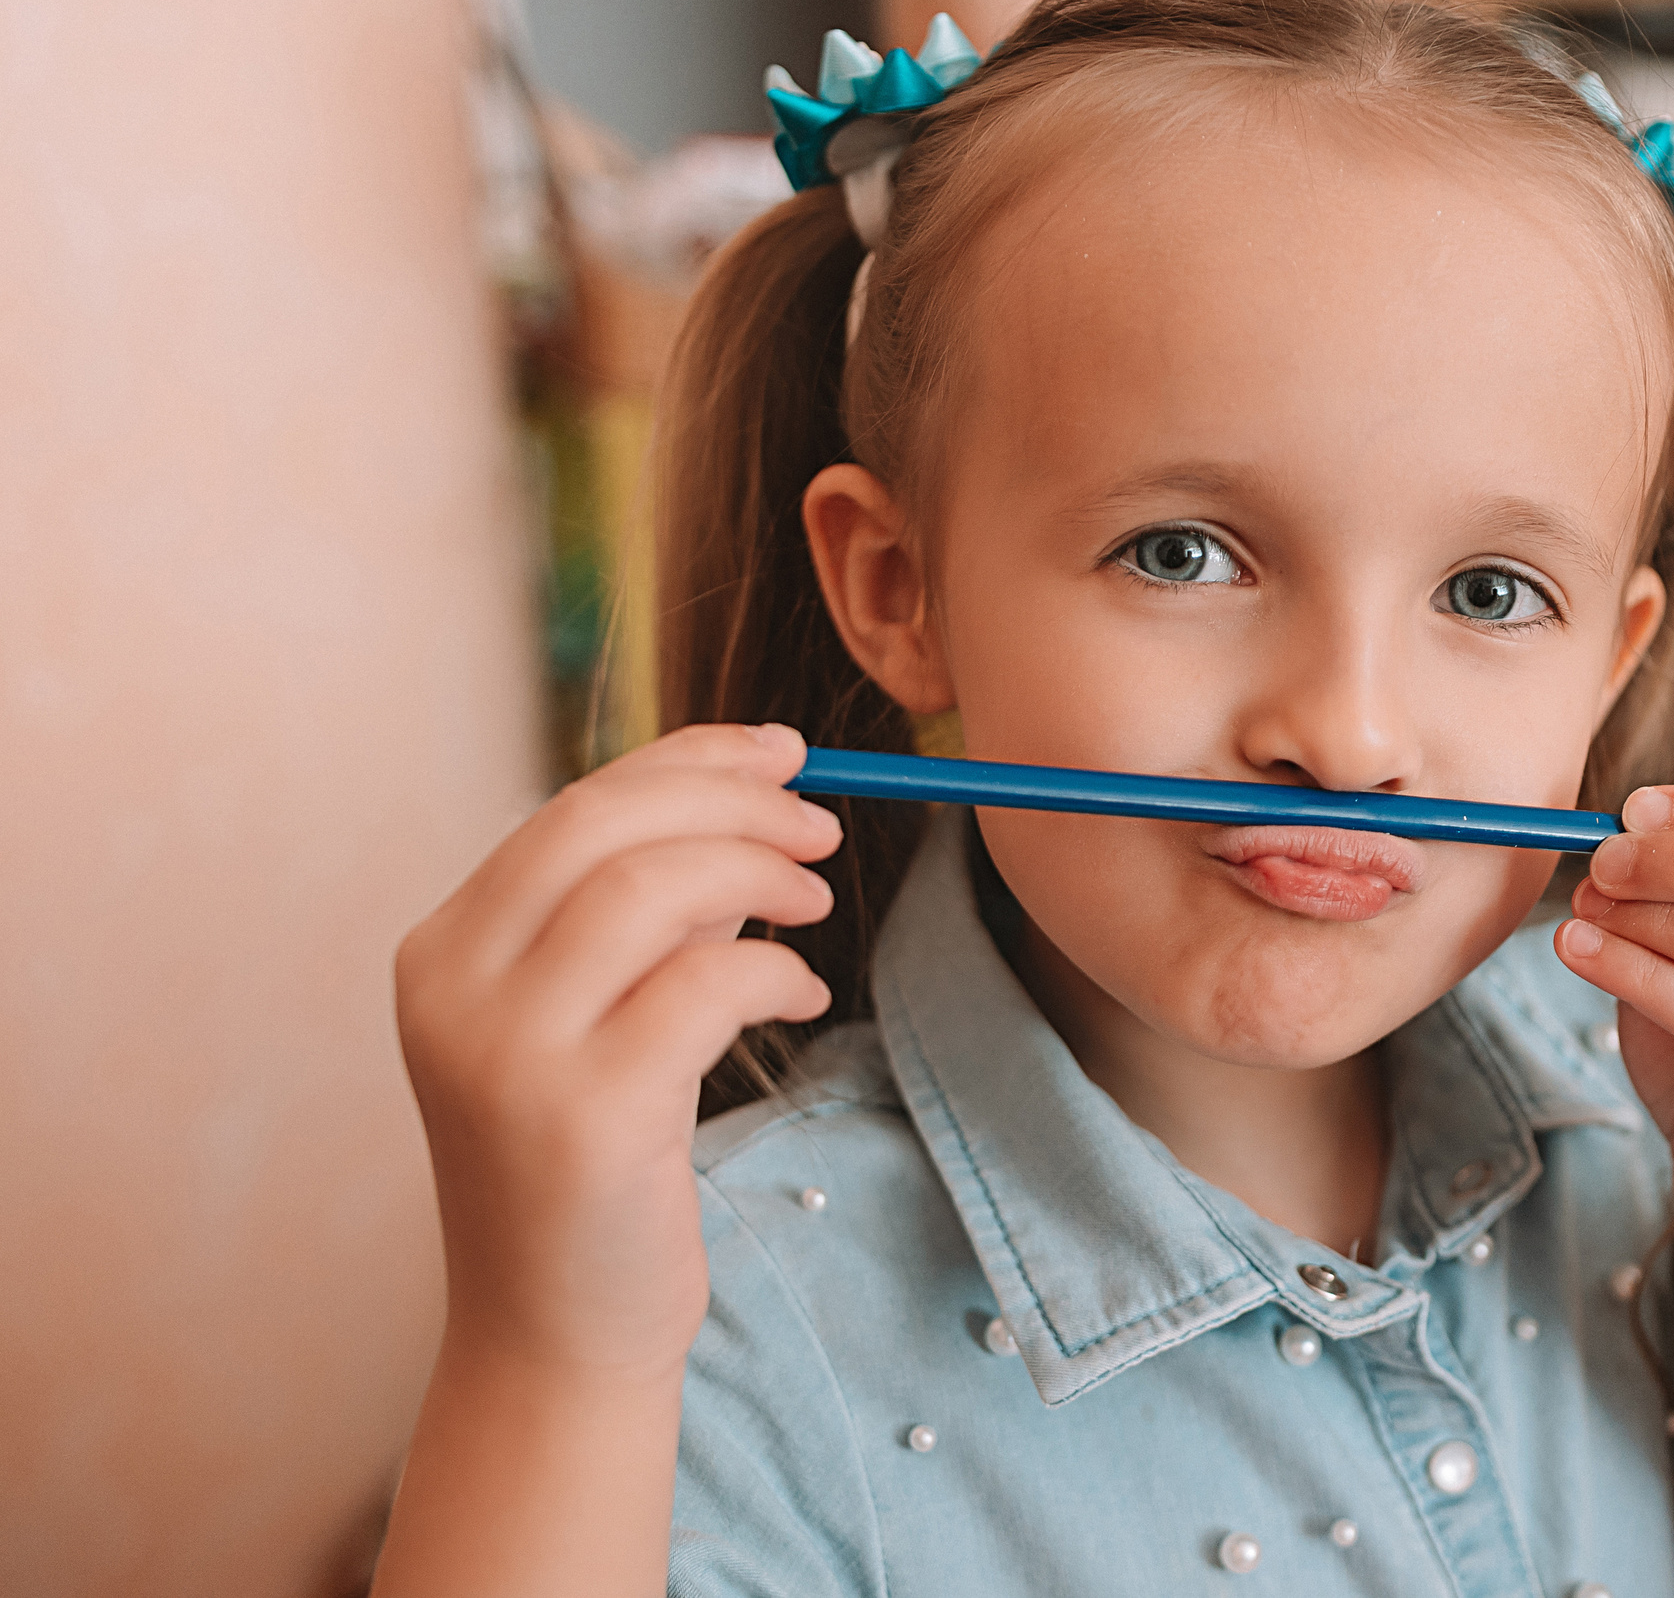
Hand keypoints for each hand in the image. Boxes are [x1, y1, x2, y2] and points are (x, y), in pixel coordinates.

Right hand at [395, 723, 840, 1379]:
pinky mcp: (582, 1120)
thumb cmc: (593, 1163)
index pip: (573, 808)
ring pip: (647, 889)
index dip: (689, 763)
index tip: (780, 752)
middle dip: (731, 801)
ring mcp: (505, 1056)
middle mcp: (452, 992)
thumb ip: (651, 911)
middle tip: (820, 827)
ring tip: (817, 901)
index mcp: (442, 951)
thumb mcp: (596, 1017)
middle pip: (603, 825)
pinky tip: (799, 995)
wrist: (555, 1332)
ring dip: (758, 874)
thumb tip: (757, 792)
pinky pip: (702, 987)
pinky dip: (772, 969)